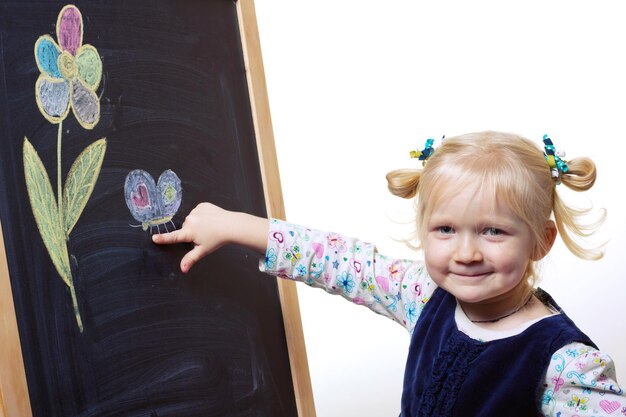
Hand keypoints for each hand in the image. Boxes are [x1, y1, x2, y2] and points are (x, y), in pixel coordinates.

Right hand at [152, 203, 268, 272]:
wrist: (231, 225)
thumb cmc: (217, 239)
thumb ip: (191, 259)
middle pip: (185, 227)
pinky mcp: (202, 205)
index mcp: (189, 232)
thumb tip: (182, 269)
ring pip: (192, 219)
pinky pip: (198, 211)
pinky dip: (202, 215)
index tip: (153, 238)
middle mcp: (190, 220)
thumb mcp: (203, 250)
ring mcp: (196, 211)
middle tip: (203, 235)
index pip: (173, 237)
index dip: (162, 238)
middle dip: (191, 232)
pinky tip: (210, 219)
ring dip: (197, 223)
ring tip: (209, 227)